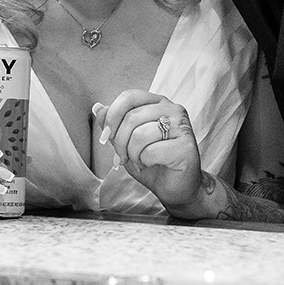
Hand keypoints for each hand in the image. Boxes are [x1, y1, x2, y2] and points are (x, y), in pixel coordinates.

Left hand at [96, 90, 203, 210]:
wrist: (176, 187)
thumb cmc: (153, 163)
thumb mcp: (126, 141)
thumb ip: (114, 124)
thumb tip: (97, 108)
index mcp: (158, 103)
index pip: (130, 97)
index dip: (113, 116)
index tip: (106, 136)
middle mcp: (173, 109)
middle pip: (132, 117)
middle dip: (119, 142)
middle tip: (122, 157)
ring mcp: (182, 126)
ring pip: (140, 135)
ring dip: (132, 153)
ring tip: (139, 161)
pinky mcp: (186, 146)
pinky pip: (152, 151)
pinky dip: (145, 161)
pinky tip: (151, 164)